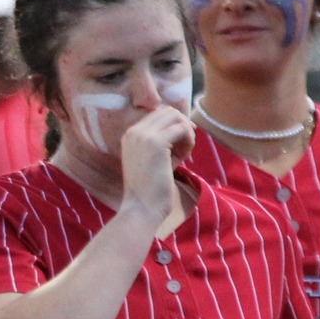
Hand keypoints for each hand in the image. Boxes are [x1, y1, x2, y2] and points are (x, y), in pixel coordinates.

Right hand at [117, 106, 194, 222]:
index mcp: (130, 134)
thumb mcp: (153, 159)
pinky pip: (182, 129)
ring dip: (187, 133)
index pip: (158, 114)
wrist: (142, 207)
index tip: (181, 143)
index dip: (175, 125)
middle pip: (168, 111)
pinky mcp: (156, 142)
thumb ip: (163, 141)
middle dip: (182, 126)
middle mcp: (134, 131)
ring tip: (184, 153)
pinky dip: (189, 140)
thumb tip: (184, 126)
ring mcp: (143, 135)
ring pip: (176, 117)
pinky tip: (185, 157)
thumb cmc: (149, 188)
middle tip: (185, 147)